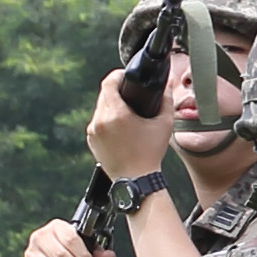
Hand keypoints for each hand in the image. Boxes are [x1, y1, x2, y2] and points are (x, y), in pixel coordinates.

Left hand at [88, 67, 179, 182]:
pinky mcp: (91, 140)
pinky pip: (98, 123)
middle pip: (104, 94)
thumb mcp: (164, 125)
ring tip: (127, 115)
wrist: (137, 180)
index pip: (109, 82)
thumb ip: (165, 101)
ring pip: (100, 109)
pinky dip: (107, 122)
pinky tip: (121, 130)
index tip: (125, 77)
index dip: (118, 76)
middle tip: (130, 95)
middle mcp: (100, 121)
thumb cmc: (150, 155)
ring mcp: (93, 131)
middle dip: (116, 92)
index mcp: (116, 114)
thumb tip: (165, 86)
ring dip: (111, 107)